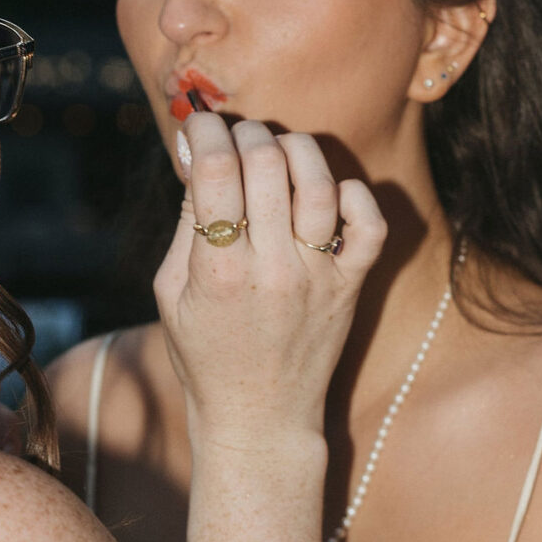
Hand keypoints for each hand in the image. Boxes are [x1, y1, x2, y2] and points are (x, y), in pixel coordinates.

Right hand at [154, 113, 385, 448]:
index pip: (213, 171)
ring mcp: (318, 278)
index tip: (199, 124)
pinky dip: (354, 193)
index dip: (204, 131)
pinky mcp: (351, 287)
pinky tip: (328, 191)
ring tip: (277, 151)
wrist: (260, 417)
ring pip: (319, 182)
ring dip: (295, 149)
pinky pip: (369, 223)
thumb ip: (186, 223)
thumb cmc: (205, 353)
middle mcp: (272, 270)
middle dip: (246, 133)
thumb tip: (193, 152)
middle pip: (266, 164)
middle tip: (236, 136)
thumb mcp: (172, 292)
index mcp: (218, 272)